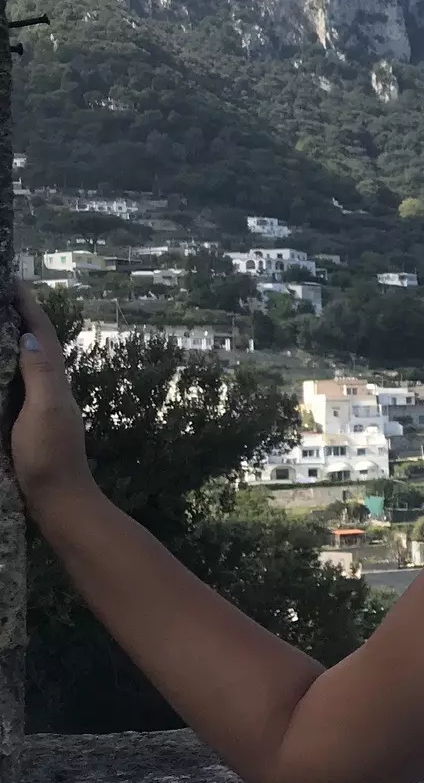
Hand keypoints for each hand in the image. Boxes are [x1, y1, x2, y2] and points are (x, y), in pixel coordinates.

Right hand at [7, 282, 95, 506]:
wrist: (59, 500)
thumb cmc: (50, 456)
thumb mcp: (44, 411)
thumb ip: (40, 373)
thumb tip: (27, 337)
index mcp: (54, 382)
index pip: (41, 336)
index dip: (29, 309)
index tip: (15, 282)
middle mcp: (51, 389)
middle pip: (36, 344)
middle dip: (21, 317)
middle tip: (4, 294)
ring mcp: (42, 406)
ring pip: (27, 362)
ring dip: (14, 339)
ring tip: (0, 319)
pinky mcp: (30, 422)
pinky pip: (17, 382)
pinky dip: (8, 365)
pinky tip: (1, 367)